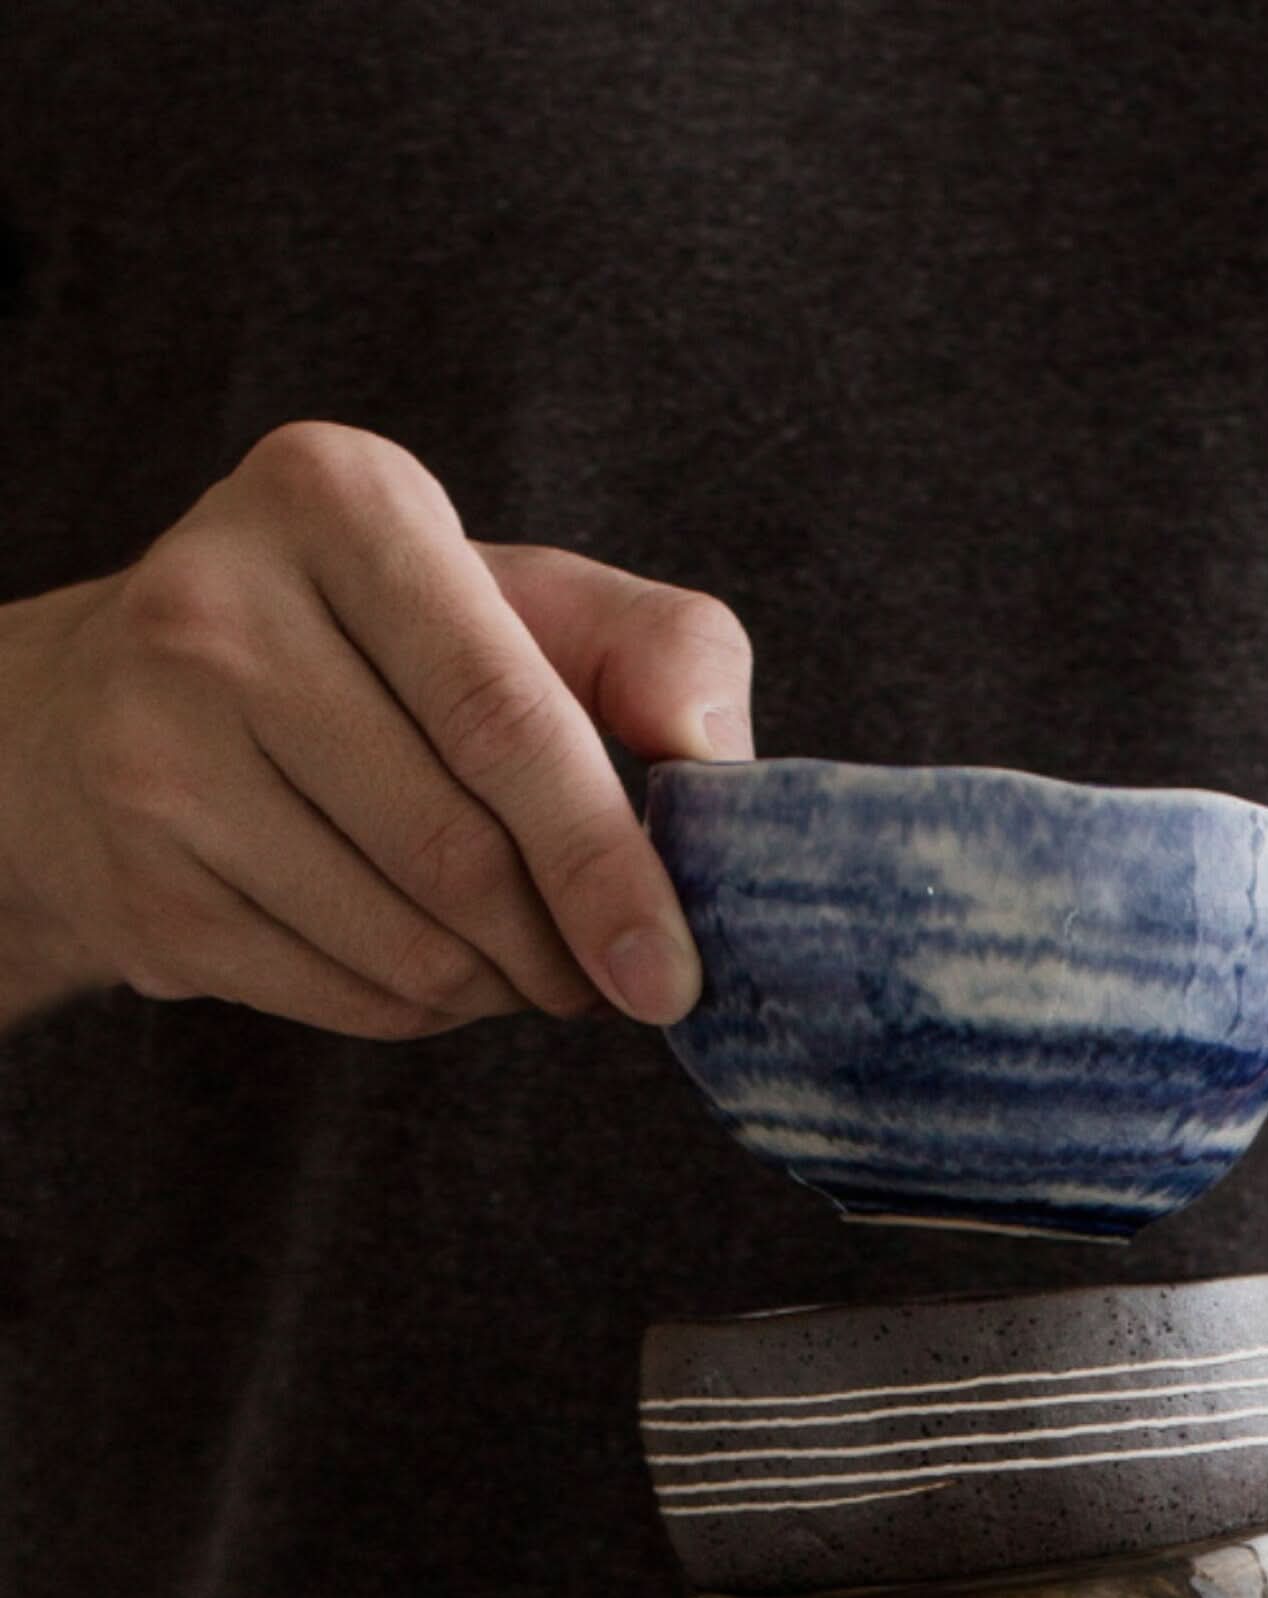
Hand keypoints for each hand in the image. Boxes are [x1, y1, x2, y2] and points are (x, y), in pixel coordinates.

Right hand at [0, 420, 753, 1035]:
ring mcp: (150, 756)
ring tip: (533, 961)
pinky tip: (441, 964)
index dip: (604, 862)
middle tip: (621, 975)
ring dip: (505, 987)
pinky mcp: (136, 884)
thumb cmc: (389, 646)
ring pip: (403, 945)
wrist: (139, 698)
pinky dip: (426, 1010)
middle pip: (455, 851)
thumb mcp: (530, 598)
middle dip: (567, 947)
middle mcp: (213, 614)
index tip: (674, 969)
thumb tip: (716, 760)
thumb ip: (657, 649)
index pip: (503, 718)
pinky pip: (339, 999)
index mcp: (337, 503)